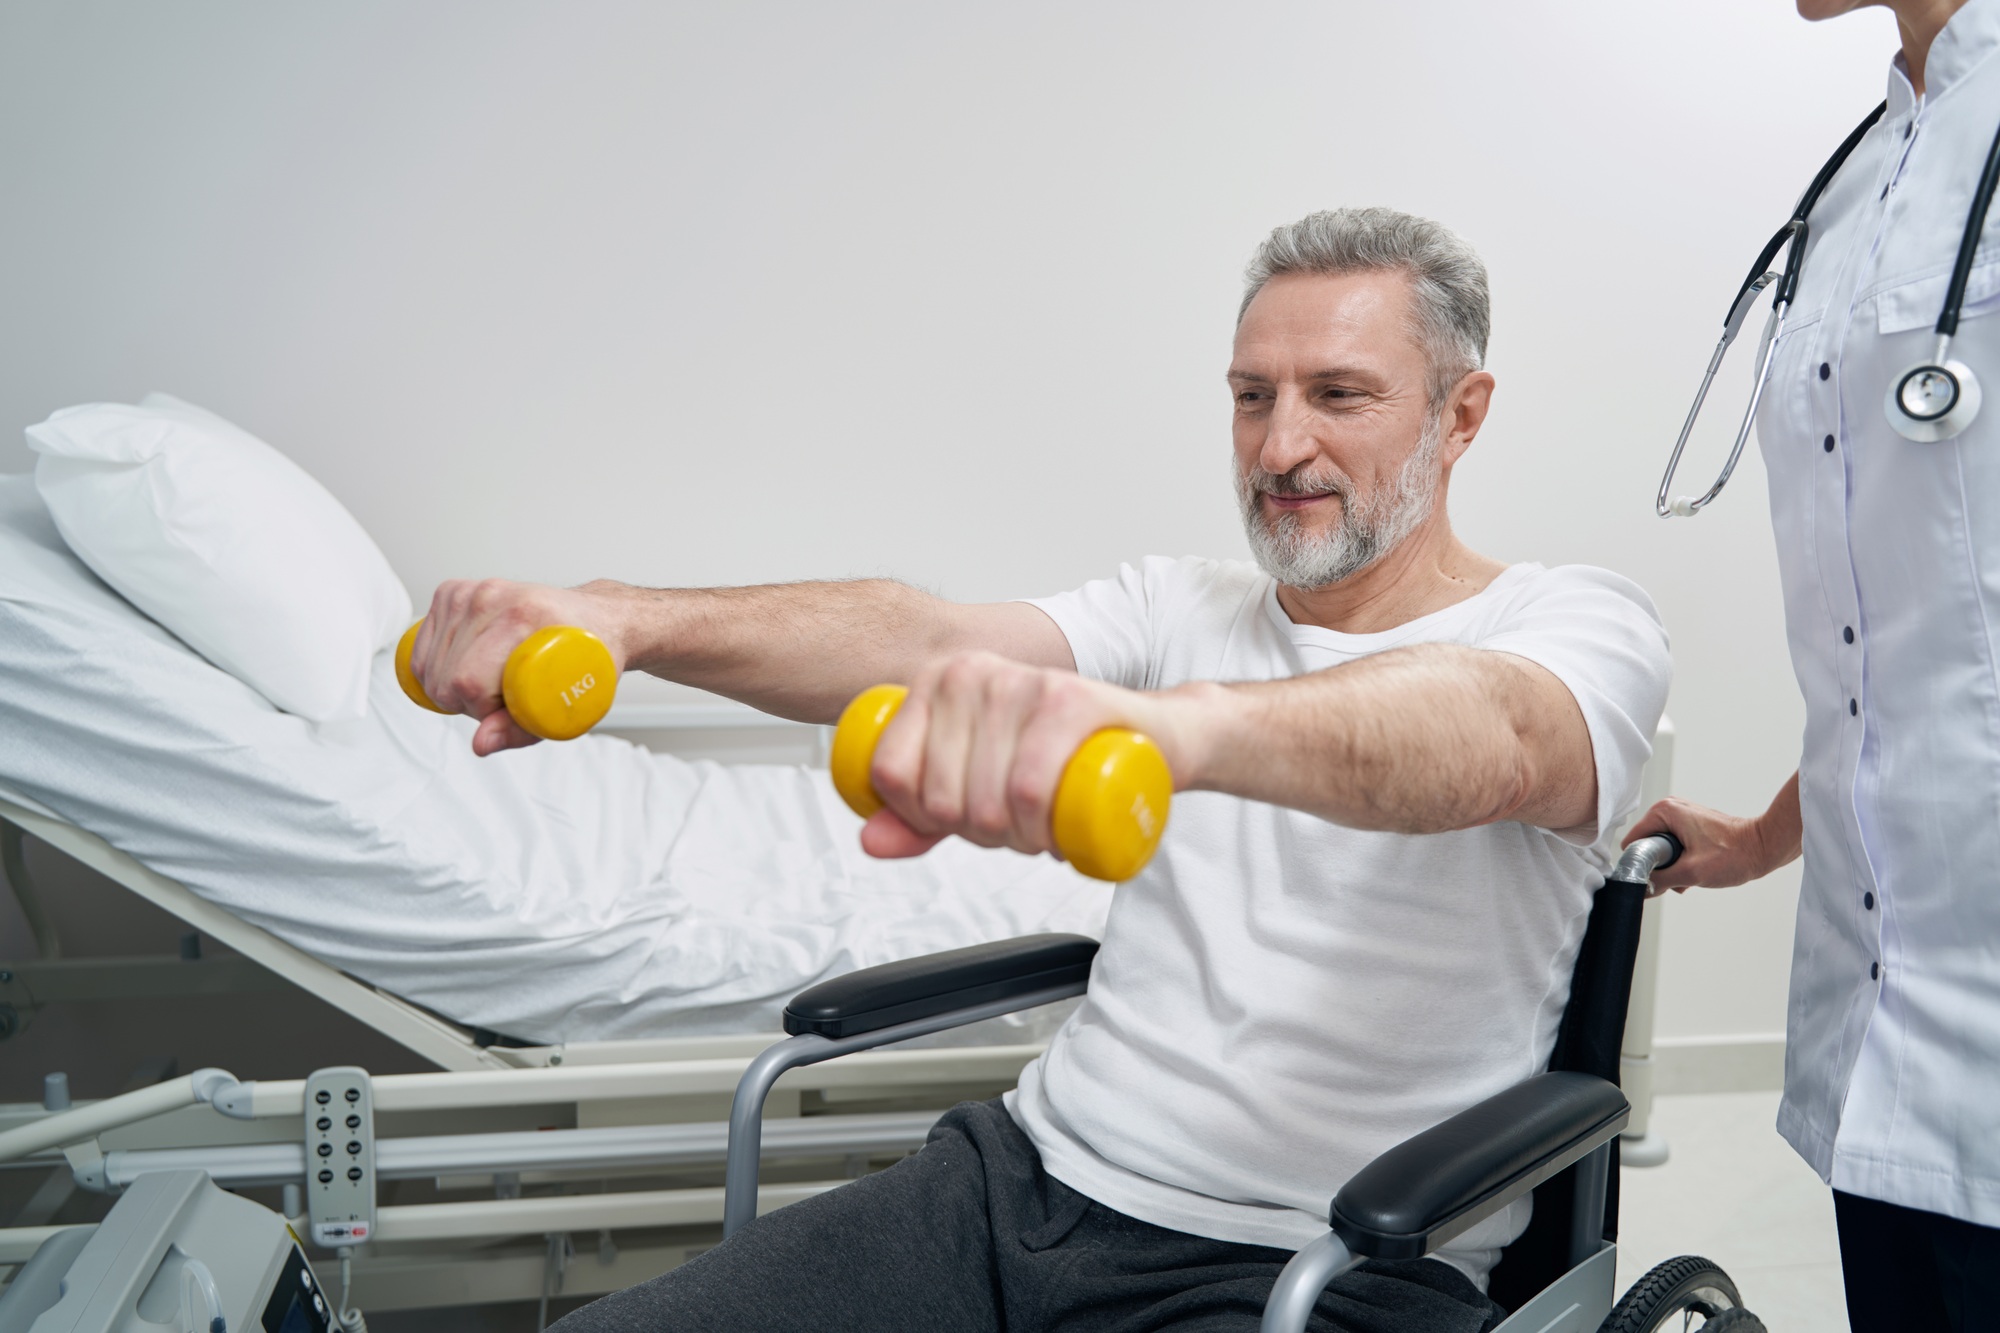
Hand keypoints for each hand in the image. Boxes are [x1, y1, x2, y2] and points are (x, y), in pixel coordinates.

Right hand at [410, 579, 629, 755]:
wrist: (595, 619)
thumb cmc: (587, 659)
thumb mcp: (564, 706)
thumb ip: (518, 730)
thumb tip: (480, 744)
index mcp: (524, 616)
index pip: (468, 680)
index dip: (482, 710)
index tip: (508, 710)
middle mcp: (493, 597)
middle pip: (445, 675)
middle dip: (467, 702)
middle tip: (502, 698)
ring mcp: (471, 591)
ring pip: (429, 664)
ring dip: (452, 686)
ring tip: (490, 681)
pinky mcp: (453, 592)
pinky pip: (420, 646)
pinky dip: (436, 668)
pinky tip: (466, 667)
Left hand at [860, 651, 1188, 860]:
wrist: (1154, 736)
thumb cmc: (1063, 755)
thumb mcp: (978, 784)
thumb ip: (918, 814)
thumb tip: (869, 841)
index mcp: (938, 682)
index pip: (892, 771)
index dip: (920, 819)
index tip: (960, 822)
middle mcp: (973, 673)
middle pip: (942, 797)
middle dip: (979, 835)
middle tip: (1015, 829)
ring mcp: (1022, 682)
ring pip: (987, 800)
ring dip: (1015, 839)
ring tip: (1039, 829)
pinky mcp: (1069, 700)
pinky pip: (1028, 787)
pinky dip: (1036, 826)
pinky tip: (1052, 831)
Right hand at [1623, 797, 1782, 893]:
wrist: (1765, 847)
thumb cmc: (1735, 854)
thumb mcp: (1691, 873)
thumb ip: (1659, 881)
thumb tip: (1640, 889)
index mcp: (1664, 811)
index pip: (1632, 842)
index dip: (1641, 864)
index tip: (1659, 876)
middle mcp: (1670, 809)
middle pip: (1646, 847)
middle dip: (1660, 867)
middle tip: (1682, 873)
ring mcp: (1681, 816)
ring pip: (1660, 850)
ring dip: (1672, 867)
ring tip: (1694, 871)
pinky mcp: (1690, 825)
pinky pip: (1673, 848)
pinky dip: (1681, 862)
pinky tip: (1698, 868)